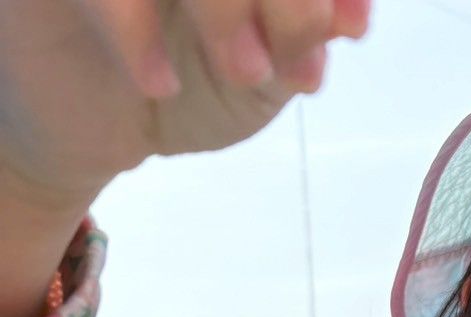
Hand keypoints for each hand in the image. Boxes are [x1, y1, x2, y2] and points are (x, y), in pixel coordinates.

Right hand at [0, 0, 371, 216]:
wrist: (93, 127)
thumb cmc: (185, 84)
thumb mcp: (261, 73)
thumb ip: (302, 38)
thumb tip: (349, 17)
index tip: (353, 27)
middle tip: (289, 68)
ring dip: (223, 9)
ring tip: (244, 73)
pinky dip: (136, 32)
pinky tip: (158, 83)